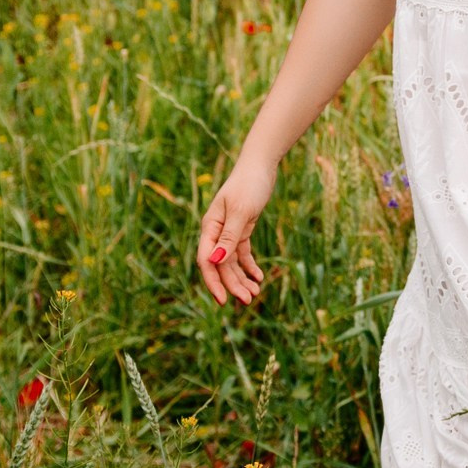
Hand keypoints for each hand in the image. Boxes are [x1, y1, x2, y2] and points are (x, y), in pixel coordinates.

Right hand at [197, 155, 276, 305]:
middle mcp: (216, 232)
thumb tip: (215, 261)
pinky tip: (259, 277)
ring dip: (241, 279)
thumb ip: (229, 236)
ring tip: (255, 293)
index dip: (213, 282)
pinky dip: (249, 266)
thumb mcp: (241, 211)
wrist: (260, 166)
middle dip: (232, 284)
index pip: (206, 261)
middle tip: (248, 301)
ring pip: (231, 263)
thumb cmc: (249, 185)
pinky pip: (242, 254)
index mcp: (210, 227)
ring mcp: (229, 232)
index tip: (224, 300)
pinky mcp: (242, 229)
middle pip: (220, 266)